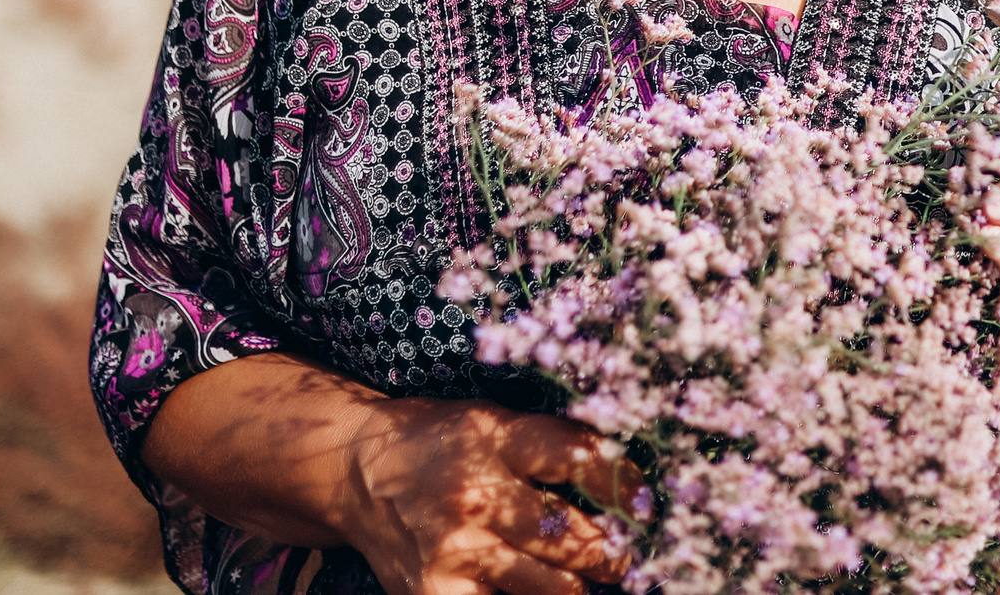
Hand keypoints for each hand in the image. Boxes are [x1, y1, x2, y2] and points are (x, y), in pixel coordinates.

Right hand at [341, 397, 638, 594]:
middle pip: (574, 539)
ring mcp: (453, 553)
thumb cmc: (439, 443)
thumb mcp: (494, 422)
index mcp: (494, 440)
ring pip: (553, 589)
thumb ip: (552, 446)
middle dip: (614, 552)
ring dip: (582, 586)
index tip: (645, 500)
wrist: (355, 473)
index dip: (625, 486)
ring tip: (597, 577)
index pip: (580, 461)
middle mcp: (474, 497)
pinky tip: (548, 589)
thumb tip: (629, 482)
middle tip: (628, 555)